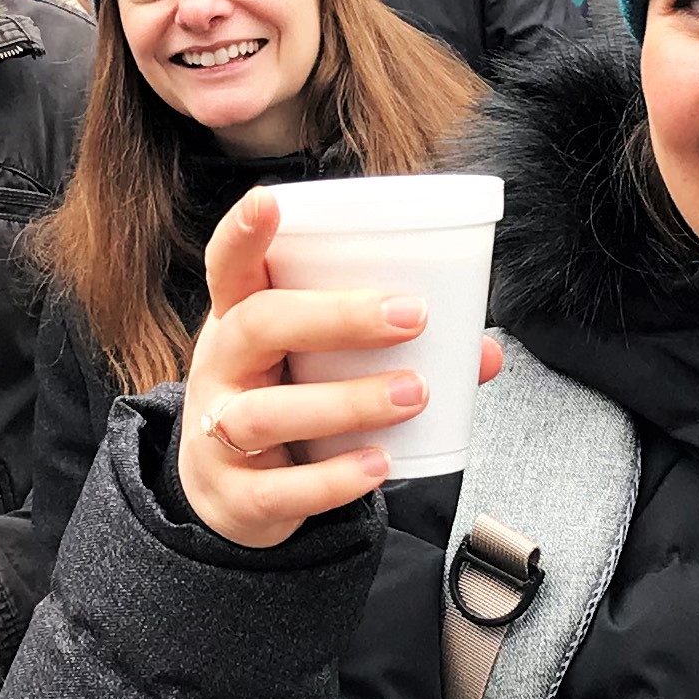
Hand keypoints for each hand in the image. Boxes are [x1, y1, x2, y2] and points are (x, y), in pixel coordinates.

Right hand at [175, 189, 500, 551]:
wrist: (231, 497)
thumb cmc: (284, 400)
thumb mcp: (315, 365)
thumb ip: (388, 348)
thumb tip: (481, 349)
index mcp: (238, 320)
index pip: (228, 265)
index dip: (243, 233)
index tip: (270, 200)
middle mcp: (220, 368)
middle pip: (258, 326)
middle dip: (335, 316)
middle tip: (411, 316)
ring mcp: (216, 433)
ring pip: (266, 412)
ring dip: (347, 401)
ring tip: (414, 394)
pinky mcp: (236, 495)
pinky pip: (279, 488)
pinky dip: (334, 478)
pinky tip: (379, 464)